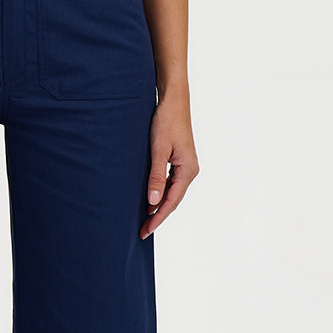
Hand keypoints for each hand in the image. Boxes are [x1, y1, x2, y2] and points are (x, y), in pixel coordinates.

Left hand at [140, 92, 198, 237]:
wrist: (173, 101)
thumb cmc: (166, 122)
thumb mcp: (158, 150)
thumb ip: (156, 176)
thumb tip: (153, 202)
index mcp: (188, 170)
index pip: (172, 202)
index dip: (158, 218)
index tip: (146, 230)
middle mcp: (190, 171)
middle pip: (174, 200)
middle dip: (158, 216)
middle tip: (142, 231)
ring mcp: (186, 166)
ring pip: (172, 193)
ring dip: (159, 206)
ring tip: (145, 221)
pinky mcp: (180, 160)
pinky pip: (171, 183)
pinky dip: (161, 193)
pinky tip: (150, 200)